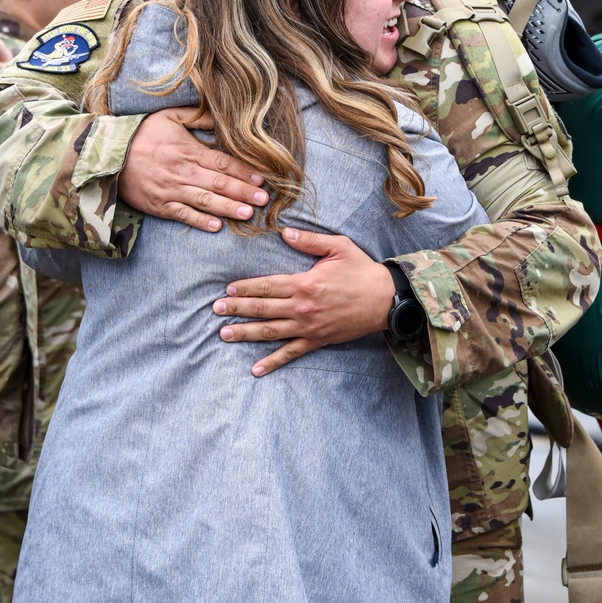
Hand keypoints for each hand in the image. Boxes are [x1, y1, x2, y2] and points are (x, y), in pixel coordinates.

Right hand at [117, 107, 267, 231]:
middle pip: (218, 183)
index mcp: (188, 150)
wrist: (108, 155)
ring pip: (205, 200)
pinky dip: (199, 222)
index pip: (222, 162)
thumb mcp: (170, 117)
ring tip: (248, 214)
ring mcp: (171, 190)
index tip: (261, 178)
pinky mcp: (159, 205)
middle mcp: (182, 171)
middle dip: (243, 192)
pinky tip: (216, 227)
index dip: (243, 171)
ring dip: (228, 208)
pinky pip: (182, 215)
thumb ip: (198, 118)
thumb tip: (222, 119)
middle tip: (264, 200)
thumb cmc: (142, 134)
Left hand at [213, 228, 395, 374]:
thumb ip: (309, 241)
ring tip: (224, 334)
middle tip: (215, 310)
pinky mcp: (317, 340)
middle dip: (237, 309)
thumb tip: (284, 233)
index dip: (246, 288)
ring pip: (270, 332)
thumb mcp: (339, 247)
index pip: (267, 286)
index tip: (227, 290)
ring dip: (245, 333)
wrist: (386, 300)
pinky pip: (291, 353)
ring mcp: (308, 327)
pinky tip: (255, 369)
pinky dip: (272, 362)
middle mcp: (302, 307)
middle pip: (263, 309)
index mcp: (305, 283)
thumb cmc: (362, 271)